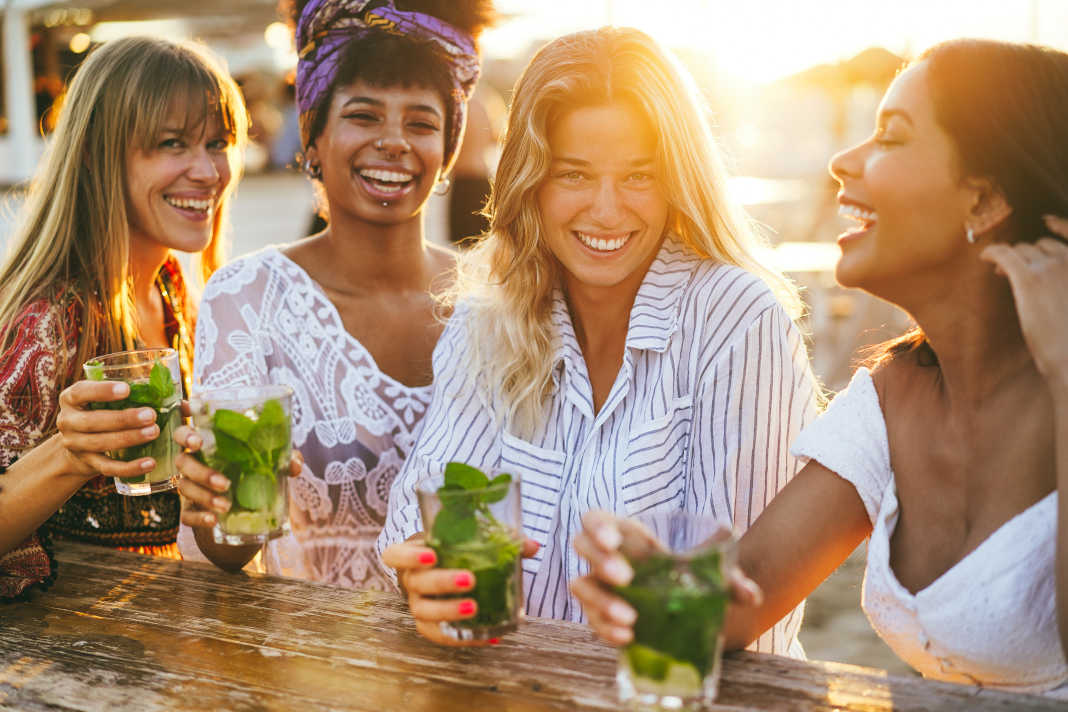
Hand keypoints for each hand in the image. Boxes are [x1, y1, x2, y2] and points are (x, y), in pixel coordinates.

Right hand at [54, 380, 161, 479]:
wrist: (79, 447)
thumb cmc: (100, 412)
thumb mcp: (102, 399)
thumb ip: (125, 393)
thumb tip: (169, 390)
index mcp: (71, 399)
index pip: (81, 392)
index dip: (102, 391)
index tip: (127, 389)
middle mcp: (68, 422)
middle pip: (92, 421)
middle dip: (123, 419)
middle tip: (151, 414)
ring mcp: (76, 445)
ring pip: (101, 443)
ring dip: (129, 438)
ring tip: (154, 432)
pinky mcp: (89, 464)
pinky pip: (109, 468)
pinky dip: (130, 467)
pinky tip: (150, 463)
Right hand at [174, 424, 303, 529]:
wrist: (244, 507)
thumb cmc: (252, 471)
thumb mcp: (269, 462)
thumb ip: (283, 458)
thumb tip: (294, 464)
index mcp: (207, 444)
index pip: (186, 432)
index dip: (186, 433)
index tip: (196, 437)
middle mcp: (193, 462)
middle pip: (182, 460)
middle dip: (199, 470)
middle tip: (223, 481)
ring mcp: (189, 486)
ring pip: (185, 487)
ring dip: (205, 496)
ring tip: (226, 505)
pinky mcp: (190, 508)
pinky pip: (186, 513)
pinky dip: (198, 518)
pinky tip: (214, 520)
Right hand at [382, 536, 539, 646]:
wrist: (443, 570)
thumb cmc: (454, 549)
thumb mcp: (469, 537)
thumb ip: (500, 539)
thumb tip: (532, 546)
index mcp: (412, 554)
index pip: (394, 555)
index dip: (409, 556)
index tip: (432, 555)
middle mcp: (410, 581)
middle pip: (417, 584)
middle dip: (442, 583)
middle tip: (469, 579)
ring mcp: (418, 606)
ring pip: (424, 613)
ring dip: (449, 612)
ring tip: (475, 608)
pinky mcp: (430, 627)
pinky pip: (441, 636)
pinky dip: (466, 638)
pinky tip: (491, 637)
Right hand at [570, 510, 762, 645]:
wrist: (689, 602)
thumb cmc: (692, 575)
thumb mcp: (711, 571)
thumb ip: (730, 579)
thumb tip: (751, 595)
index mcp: (627, 534)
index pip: (596, 519)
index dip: (597, 526)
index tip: (613, 541)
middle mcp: (608, 557)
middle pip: (582, 546)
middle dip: (600, 561)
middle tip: (627, 578)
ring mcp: (602, 586)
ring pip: (581, 586)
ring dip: (601, 602)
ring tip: (631, 618)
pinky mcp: (603, 615)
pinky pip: (592, 621)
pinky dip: (606, 630)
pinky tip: (628, 637)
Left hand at [980, 216, 1067, 393]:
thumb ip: (1066, 280)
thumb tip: (1045, 273)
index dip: (1059, 225)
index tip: (1046, 221)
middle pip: (1040, 245)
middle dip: (1028, 254)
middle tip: (1014, 270)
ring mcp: (1050, 267)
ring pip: (1022, 250)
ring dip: (1011, 258)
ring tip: (1002, 273)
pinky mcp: (1029, 278)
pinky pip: (1005, 254)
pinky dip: (993, 252)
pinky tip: (984, 257)